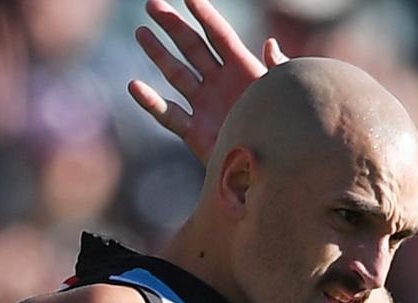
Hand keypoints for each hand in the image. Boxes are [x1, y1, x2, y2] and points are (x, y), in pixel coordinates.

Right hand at [129, 0, 290, 162]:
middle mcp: (219, 83)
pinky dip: (151, 102)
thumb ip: (277, 71)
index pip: (219, 35)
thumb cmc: (282, 131)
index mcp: (242, 69)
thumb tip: (270, 44)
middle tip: (152, 4)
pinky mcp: (194, 131)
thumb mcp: (281, 96)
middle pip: (192, 48)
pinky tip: (135, 87)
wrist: (270, 171)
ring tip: (142, 32)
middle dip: (173, 26)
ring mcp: (204, 105)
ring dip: (158, 53)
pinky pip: (168, 114)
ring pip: (176, 73)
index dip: (204, 15)